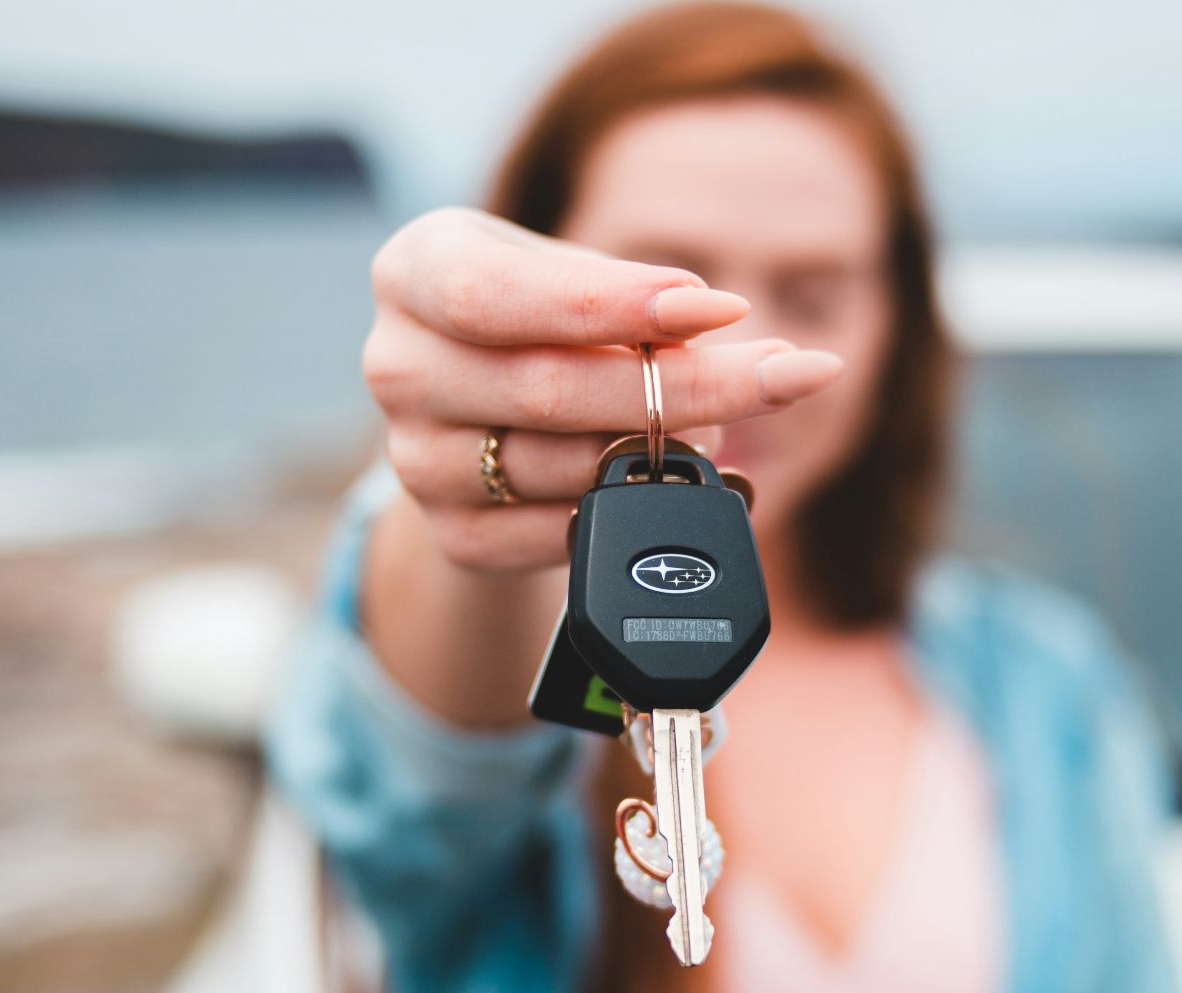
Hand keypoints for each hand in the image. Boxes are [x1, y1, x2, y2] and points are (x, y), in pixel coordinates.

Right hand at [363, 207, 842, 572]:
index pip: (497, 294)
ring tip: (719, 426)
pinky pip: (552, 534)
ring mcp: (415, 458)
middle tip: (784, 375)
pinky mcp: (448, 533)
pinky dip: (622, 511)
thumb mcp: (571, 273)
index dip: (614, 305)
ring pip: (562, 467)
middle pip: (548, 388)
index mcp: (414, 270)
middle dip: (685, 386)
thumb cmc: (540, 314)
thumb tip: (714, 331)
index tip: (725, 309)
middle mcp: (396, 365)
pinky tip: (664, 483)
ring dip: (662, 454)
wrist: (482, 406)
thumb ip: (626, 295)